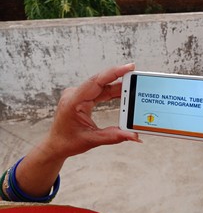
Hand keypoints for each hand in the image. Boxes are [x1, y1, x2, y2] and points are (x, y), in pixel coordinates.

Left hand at [12, 64, 139, 197]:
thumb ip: (114, 136)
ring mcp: (78, 95)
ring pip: (102, 85)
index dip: (114, 73)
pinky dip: (112, 92)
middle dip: (120, 78)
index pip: (97, 81)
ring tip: (134, 87)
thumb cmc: (68, 142)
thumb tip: (133, 135)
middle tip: (137, 77)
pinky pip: (100, 91)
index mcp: (74, 101)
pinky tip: (123, 93)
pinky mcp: (82, 98)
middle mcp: (75, 94)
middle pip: (101, 81)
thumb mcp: (92, 140)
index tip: (129, 67)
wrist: (55, 145)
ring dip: (118, 86)